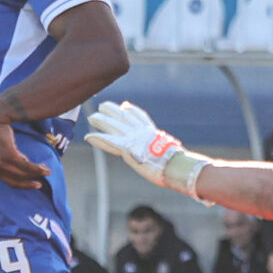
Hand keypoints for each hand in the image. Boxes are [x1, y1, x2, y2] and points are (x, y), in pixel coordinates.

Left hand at [0, 98, 48, 189]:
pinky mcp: (7, 155)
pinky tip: (44, 166)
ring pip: (23, 173)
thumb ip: (10, 159)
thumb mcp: (1, 150)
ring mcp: (1, 163)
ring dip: (38, 173)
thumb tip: (25, 162)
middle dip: (33, 180)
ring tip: (47, 170)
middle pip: (19, 179)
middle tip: (45, 174)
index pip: (11, 182)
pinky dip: (36, 168)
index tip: (36, 184)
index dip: (25, 185)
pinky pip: (25, 165)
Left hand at [85, 101, 210, 199]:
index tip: (126, 105)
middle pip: (125, 117)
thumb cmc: (179, 166)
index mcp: (153, 134)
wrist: (176, 166)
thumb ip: (169, 155)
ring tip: (91, 117)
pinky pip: (110, 142)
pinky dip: (98, 139)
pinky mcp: (128, 148)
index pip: (141, 118)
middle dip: (113, 111)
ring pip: (114, 126)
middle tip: (104, 105)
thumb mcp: (173, 157)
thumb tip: (184, 163)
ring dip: (102, 121)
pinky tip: (88, 136)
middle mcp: (143, 132)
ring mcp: (134, 139)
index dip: (132, 111)